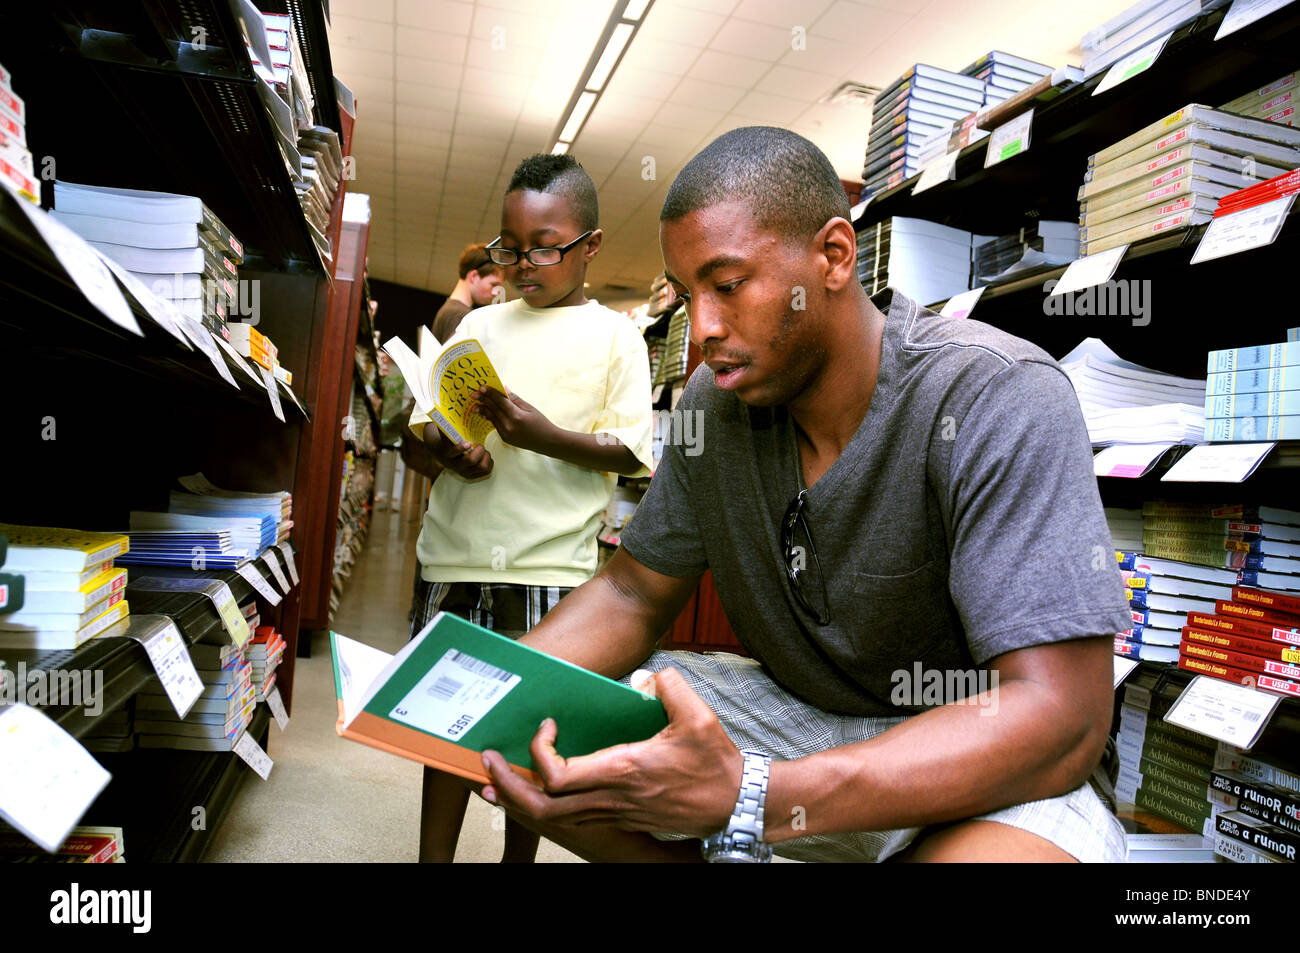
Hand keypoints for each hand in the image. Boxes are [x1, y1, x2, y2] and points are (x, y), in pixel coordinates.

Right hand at [423, 424, 492, 478]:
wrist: (443, 453)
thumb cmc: (447, 439)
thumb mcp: (443, 432)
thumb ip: (444, 424)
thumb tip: (441, 411)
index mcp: (447, 453)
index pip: (453, 453)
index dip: (460, 448)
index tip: (468, 442)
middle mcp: (455, 465)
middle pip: (471, 461)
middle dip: (479, 451)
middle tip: (480, 444)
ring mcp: (464, 472)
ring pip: (481, 467)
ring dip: (486, 457)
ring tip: (484, 450)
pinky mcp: (472, 475)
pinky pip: (486, 471)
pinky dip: (489, 462)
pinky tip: (485, 456)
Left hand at [470, 387, 555, 453]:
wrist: (546, 442)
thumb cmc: (541, 423)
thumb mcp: (530, 408)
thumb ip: (515, 399)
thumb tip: (503, 389)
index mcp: (516, 416)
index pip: (500, 401)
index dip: (490, 393)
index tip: (481, 387)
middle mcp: (509, 425)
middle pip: (493, 409)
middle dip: (482, 400)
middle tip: (473, 394)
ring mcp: (505, 433)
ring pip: (491, 417)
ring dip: (483, 410)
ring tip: (474, 404)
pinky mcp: (505, 438)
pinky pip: (495, 425)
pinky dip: (491, 417)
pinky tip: (486, 412)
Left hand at [481, 667, 743, 837]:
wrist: (734, 805)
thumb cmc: (715, 765)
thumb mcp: (699, 717)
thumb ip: (671, 687)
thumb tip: (649, 675)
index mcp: (622, 771)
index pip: (557, 775)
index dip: (538, 752)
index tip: (545, 727)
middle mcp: (611, 799)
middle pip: (541, 807)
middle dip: (506, 785)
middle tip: (486, 762)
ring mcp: (615, 815)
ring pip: (552, 820)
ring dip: (519, 800)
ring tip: (496, 782)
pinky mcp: (622, 820)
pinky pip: (571, 821)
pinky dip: (545, 808)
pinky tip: (536, 795)